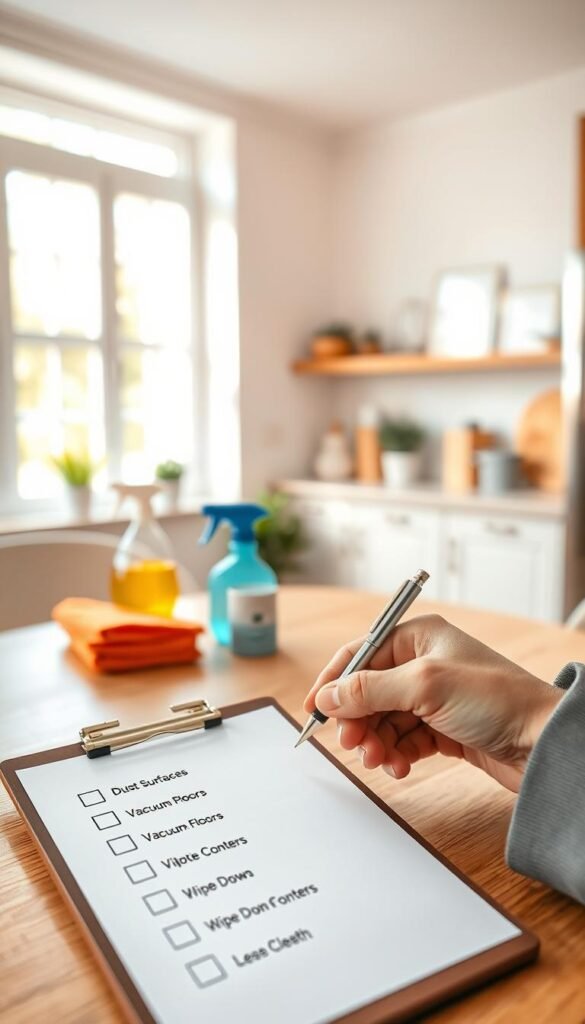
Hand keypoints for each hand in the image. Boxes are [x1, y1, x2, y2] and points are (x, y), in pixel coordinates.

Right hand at [303, 614, 561, 792]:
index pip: (360, 654)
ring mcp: (433, 697)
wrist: (543, 743)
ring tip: (381, 760)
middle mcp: (423, 663)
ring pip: (383, 720)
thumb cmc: (497, 700)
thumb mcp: (425, 686)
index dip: (334, 682)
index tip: (314, 710)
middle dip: (358, 720)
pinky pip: (403, 740)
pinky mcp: (443, 728)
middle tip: (354, 744)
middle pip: (368, 691)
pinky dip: (396, 754)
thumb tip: (327, 696)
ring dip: (376, 742)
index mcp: (418, 637)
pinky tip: (400, 766)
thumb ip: (370, 690)